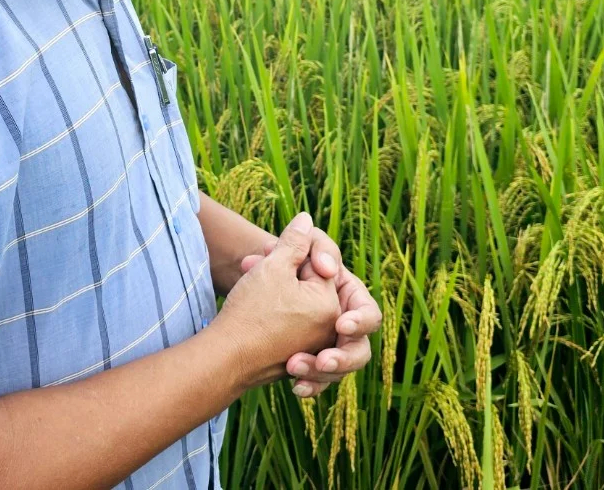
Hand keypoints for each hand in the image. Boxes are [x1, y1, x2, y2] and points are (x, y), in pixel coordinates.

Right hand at [211, 212, 339, 390]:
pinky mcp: (297, 357)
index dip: (288, 258)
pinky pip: (290, 327)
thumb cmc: (250, 310)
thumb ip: (295, 240)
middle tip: (255, 275)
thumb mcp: (274, 265)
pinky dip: (274, 316)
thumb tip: (307, 219)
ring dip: (275, 293)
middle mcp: (328, 328)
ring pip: (297, 305)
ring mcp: (313, 345)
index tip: (267, 262)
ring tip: (252, 293)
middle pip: (309, 285)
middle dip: (282, 275)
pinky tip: (255, 313)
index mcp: (330, 304)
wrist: (226, 358)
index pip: (315, 264)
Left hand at [239, 223, 381, 397]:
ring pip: (340, 367)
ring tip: (295, 367)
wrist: (239, 315)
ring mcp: (328, 346)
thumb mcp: (278, 263)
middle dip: (343, 356)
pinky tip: (295, 387)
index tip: (338, 324)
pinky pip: (320, 382)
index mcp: (340, 294)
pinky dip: (310, 384)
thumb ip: (297, 244)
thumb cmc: (262, 285)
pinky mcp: (313, 364)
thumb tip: (305, 217)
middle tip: (323, 359)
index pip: (363, 307)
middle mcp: (340, 322)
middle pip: (359, 347)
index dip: (358, 316)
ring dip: (321, 371)